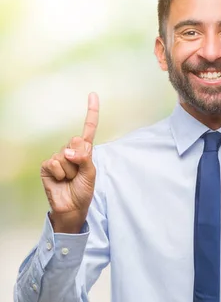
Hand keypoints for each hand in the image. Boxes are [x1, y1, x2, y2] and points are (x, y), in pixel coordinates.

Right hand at [42, 93, 98, 232]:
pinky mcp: (46, 165)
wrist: (71, 206)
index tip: (93, 94)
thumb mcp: (91, 173)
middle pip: (77, 141)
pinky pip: (54, 163)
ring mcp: (58, 156)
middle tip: (78, 174)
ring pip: (66, 155)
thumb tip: (68, 151)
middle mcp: (71, 150)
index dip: (91, 111)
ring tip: (70, 179)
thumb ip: (84, 158)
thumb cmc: (83, 190)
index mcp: (85, 150)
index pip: (89, 128)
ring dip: (71, 171)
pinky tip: (60, 180)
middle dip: (80, 160)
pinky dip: (60, 174)